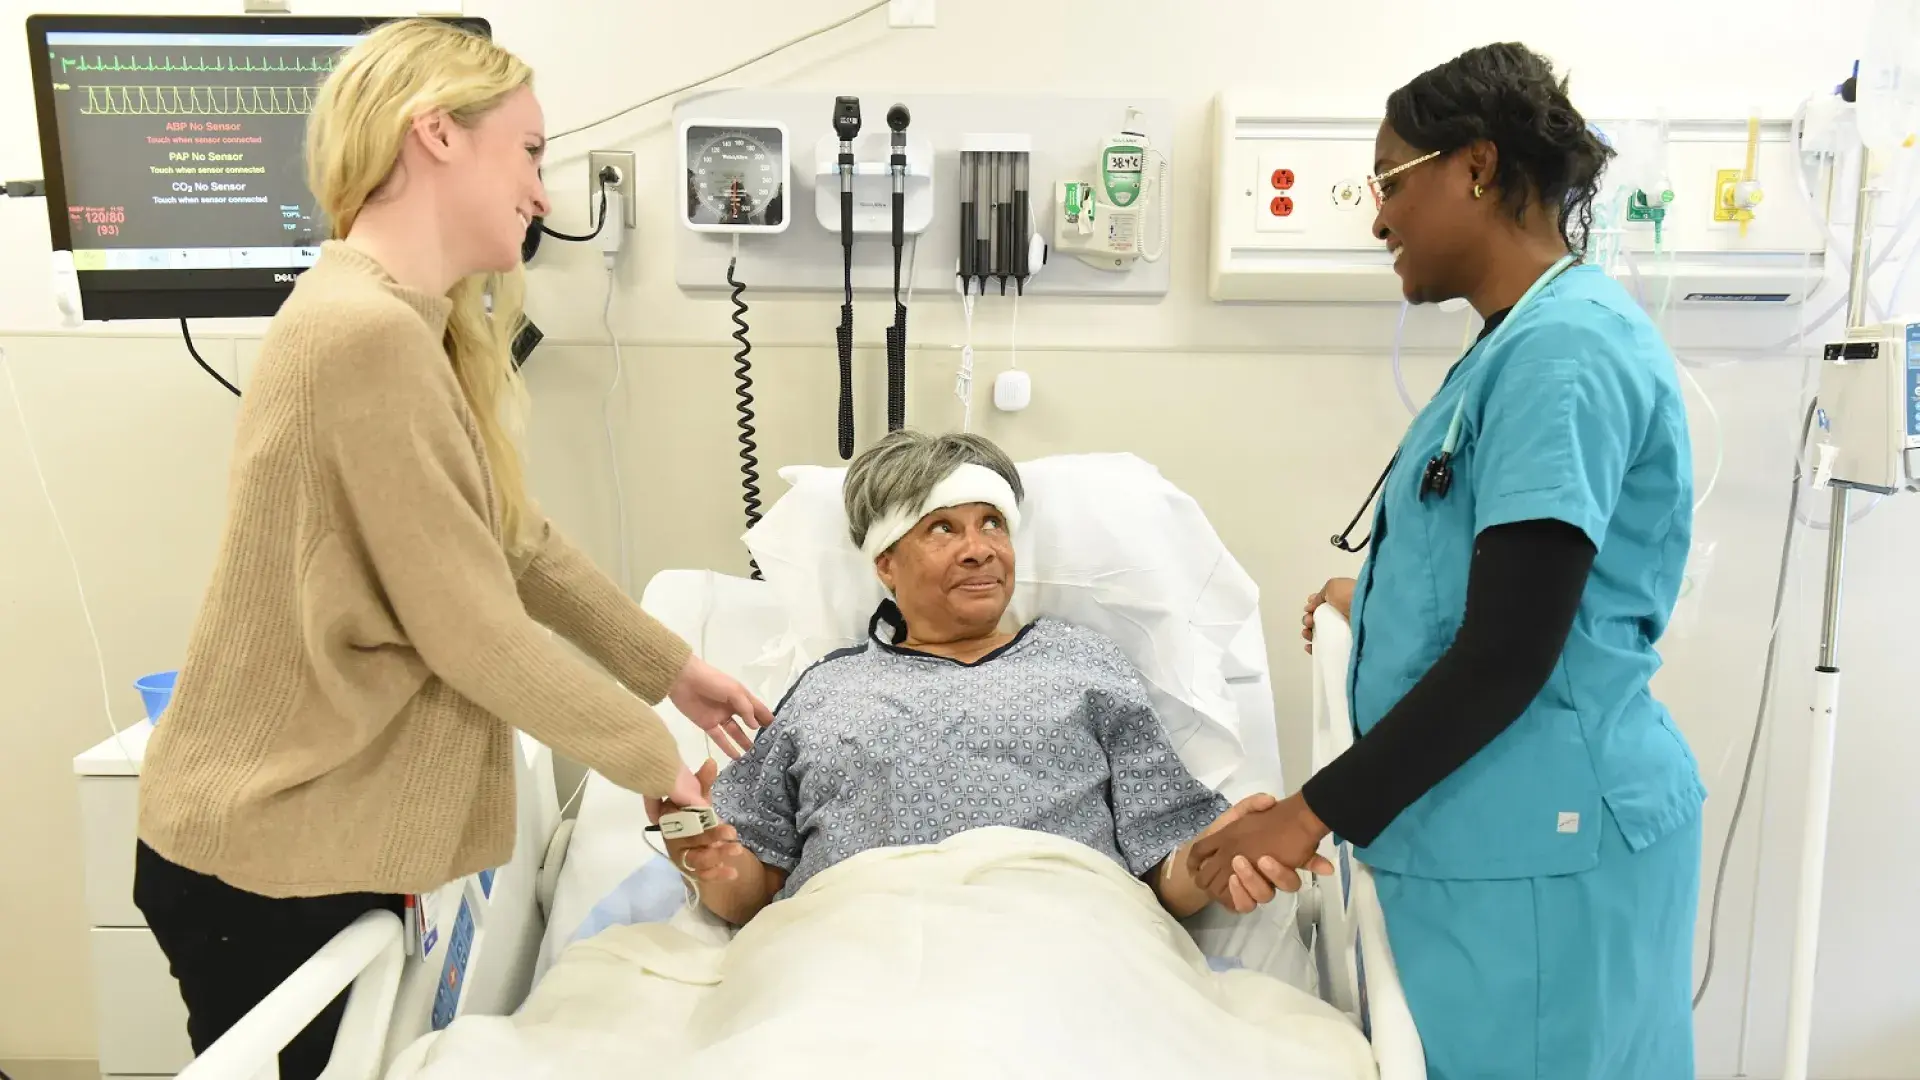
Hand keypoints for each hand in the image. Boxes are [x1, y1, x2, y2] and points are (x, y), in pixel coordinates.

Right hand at [646, 760, 747, 882]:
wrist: (694, 839)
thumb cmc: (693, 813)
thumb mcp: (699, 796)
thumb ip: (703, 781)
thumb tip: (712, 762)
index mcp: (671, 817)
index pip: (678, 817)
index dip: (692, 816)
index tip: (711, 813)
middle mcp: (673, 838)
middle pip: (690, 838)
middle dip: (711, 836)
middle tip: (732, 834)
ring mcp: (681, 856)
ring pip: (695, 858)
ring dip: (716, 855)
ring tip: (737, 850)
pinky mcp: (691, 870)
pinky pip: (701, 875)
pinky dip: (716, 875)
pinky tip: (732, 872)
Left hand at [667, 655, 772, 758]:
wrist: (683, 679)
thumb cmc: (712, 681)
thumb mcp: (734, 691)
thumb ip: (746, 708)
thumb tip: (755, 726)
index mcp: (741, 695)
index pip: (758, 708)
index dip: (767, 718)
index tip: (779, 731)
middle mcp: (733, 707)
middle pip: (748, 721)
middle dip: (758, 731)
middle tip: (769, 746)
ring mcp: (720, 716)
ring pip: (735, 732)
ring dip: (744, 742)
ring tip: (755, 755)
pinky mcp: (707, 724)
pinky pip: (720, 738)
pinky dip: (727, 747)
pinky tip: (736, 757)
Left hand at [1190, 793, 1278, 914]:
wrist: (1202, 849)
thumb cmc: (1226, 831)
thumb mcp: (1240, 814)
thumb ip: (1254, 805)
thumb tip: (1270, 800)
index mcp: (1273, 862)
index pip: (1291, 877)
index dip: (1284, 872)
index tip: (1268, 857)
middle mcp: (1265, 879)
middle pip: (1277, 889)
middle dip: (1265, 876)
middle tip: (1253, 859)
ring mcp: (1250, 890)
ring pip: (1260, 897)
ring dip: (1250, 884)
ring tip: (1237, 868)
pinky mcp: (1235, 900)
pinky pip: (1242, 906)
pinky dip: (1238, 896)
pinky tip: (1231, 880)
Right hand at [1302, 578, 1355, 653]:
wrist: (1369, 611)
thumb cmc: (1350, 595)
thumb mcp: (1333, 586)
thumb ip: (1320, 595)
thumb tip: (1310, 606)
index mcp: (1342, 601)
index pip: (1323, 607)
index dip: (1313, 608)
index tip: (1308, 609)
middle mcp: (1344, 616)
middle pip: (1320, 621)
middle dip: (1308, 621)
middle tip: (1308, 621)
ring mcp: (1345, 632)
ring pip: (1322, 636)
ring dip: (1309, 634)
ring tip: (1307, 633)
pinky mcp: (1346, 646)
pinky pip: (1328, 649)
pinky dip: (1316, 649)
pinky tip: (1310, 647)